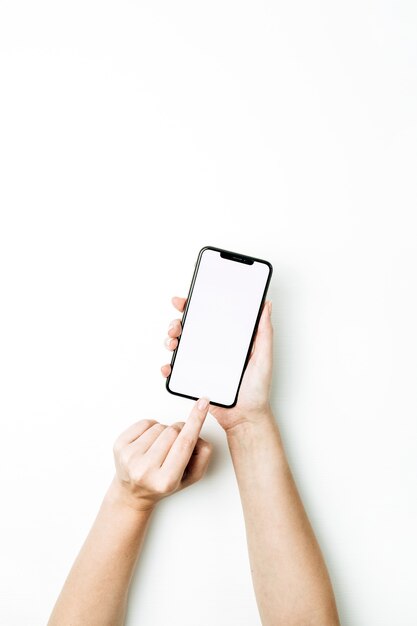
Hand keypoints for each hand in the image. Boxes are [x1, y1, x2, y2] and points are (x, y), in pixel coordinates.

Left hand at [111, 398, 211, 511]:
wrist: (132, 492)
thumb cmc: (161, 484)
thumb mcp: (189, 477)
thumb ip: (202, 456)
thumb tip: (198, 432)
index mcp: (165, 480)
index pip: (185, 443)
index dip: (196, 421)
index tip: (202, 404)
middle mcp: (144, 470)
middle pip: (173, 431)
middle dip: (180, 432)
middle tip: (175, 445)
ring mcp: (130, 457)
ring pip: (159, 426)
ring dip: (164, 432)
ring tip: (159, 448)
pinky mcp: (120, 446)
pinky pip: (144, 422)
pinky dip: (151, 428)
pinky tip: (149, 443)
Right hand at [161, 297, 273, 433]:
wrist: (246, 418)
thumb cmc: (257, 389)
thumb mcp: (264, 357)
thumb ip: (264, 332)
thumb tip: (266, 305)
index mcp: (227, 340)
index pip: (209, 316)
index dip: (195, 306)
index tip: (186, 300)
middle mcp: (212, 349)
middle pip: (189, 329)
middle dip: (177, 322)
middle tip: (177, 325)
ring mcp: (200, 364)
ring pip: (179, 347)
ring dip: (170, 340)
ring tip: (173, 343)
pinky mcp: (193, 380)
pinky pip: (175, 371)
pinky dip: (167, 368)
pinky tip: (168, 367)